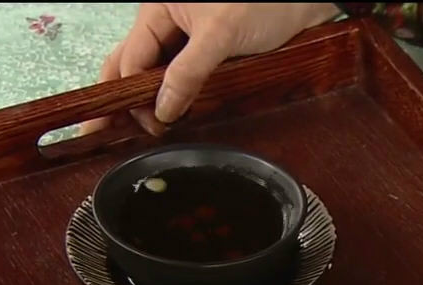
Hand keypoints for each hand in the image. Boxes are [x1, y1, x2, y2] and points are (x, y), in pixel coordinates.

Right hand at [86, 3, 339, 134]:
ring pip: (155, 74)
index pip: (129, 59)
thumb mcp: (220, 35)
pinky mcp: (208, 53)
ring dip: (151, 101)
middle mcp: (166, 24)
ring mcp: (186, 39)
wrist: (303, 0)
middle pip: (132, 66)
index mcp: (158, 11)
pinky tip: (175, 116)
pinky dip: (176, 98)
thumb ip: (187, 72)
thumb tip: (161, 109)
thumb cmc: (263, 2)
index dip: (131, 95)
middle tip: (119, 133)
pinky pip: (181, 78)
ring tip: (150, 130)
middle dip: (125, 99)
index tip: (147, 125)